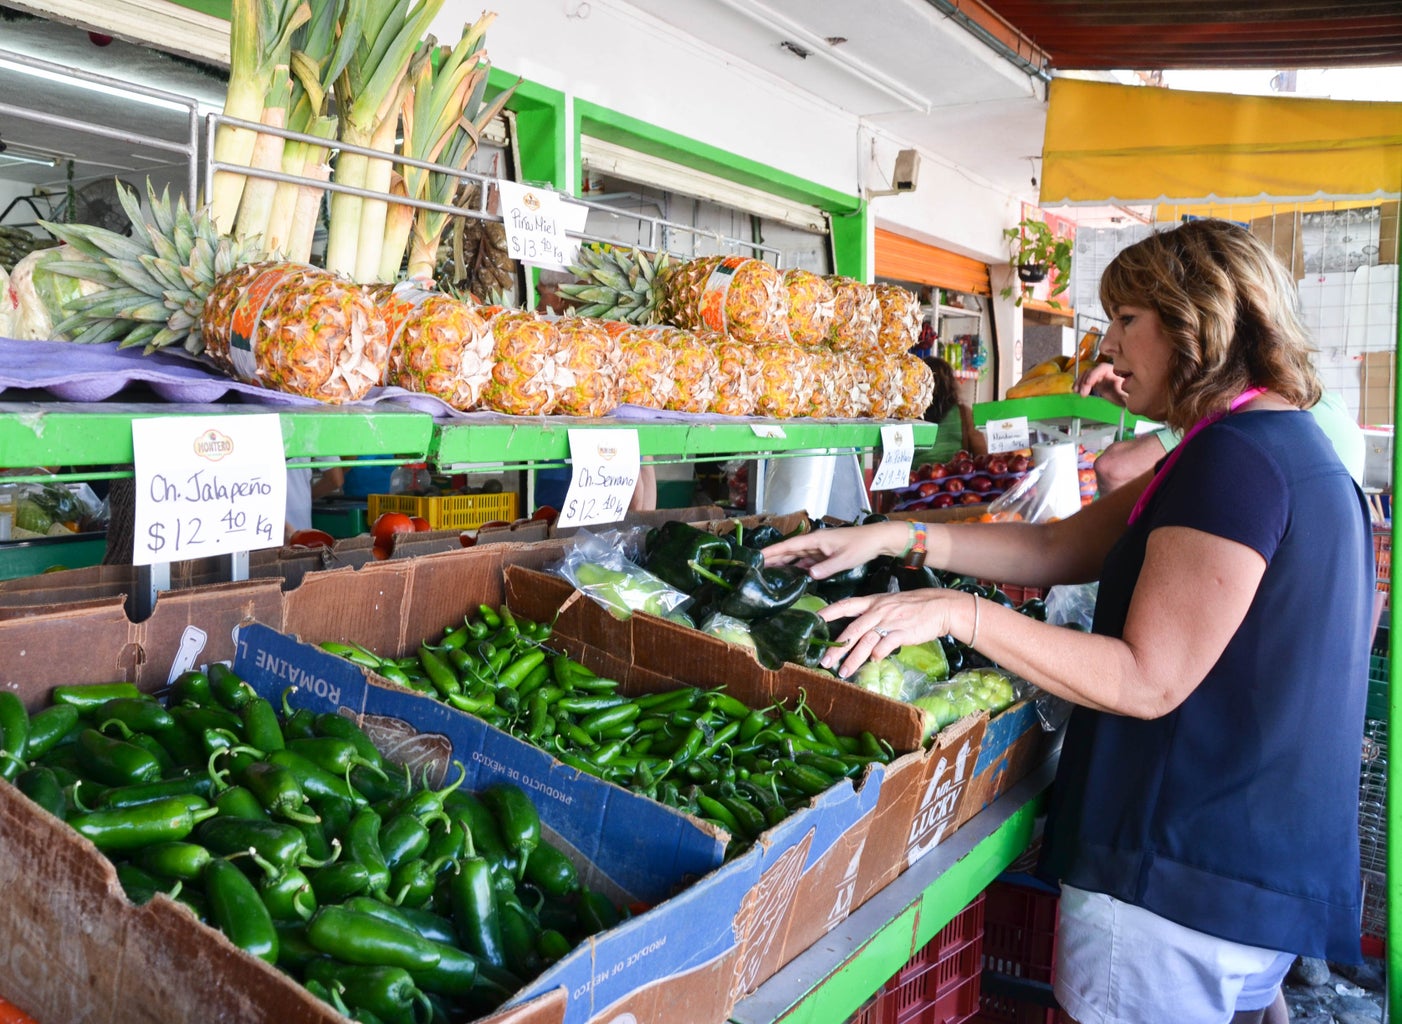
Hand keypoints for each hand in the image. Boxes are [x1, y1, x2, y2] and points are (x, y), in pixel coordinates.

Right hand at [762, 521, 904, 579]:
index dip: (773, 551)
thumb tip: (808, 574)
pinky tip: (789, 576)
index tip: (758, 556)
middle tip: (756, 568)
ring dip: (783, 564)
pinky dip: (796, 568)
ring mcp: (818, 548)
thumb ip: (826, 567)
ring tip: (767, 573)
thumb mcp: (844, 559)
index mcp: (816, 539)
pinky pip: (805, 561)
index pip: (789, 545)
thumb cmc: (861, 546)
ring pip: (795, 557)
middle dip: (773, 558)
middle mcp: (814, 542)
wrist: (876, 540)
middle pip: (788, 551)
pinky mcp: (823, 554)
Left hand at [816, 589, 957, 677]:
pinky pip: (885, 645)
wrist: (941, 606)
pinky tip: (873, 662)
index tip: (813, 620)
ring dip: (853, 659)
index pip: (845, 605)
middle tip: (824, 662)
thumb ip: (873, 615)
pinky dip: (877, 654)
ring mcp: (889, 621)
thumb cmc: (915, 606)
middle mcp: (877, 611)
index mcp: (872, 602)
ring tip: (842, 672)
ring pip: (865, 642)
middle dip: (836, 648)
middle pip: (851, 631)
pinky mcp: (902, 632)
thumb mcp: (889, 603)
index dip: (829, 612)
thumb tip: (859, 632)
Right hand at [1076, 361, 1126, 404]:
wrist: (1130, 400)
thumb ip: (1124, 390)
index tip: (1088, 383)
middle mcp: (1107, 373)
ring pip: (1086, 375)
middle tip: (1082, 392)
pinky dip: (1080, 385)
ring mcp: (1101, 377)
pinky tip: (1077, 391)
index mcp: (1116, 372)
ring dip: (1080, 382)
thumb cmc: (1131, 396)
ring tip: (1077, 391)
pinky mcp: (1097, 383)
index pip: (1102, 368)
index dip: (1093, 374)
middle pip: (1092, 371)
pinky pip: (1086, 381)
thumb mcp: (1129, 394)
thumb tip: (1120, 387)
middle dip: (1084, 380)